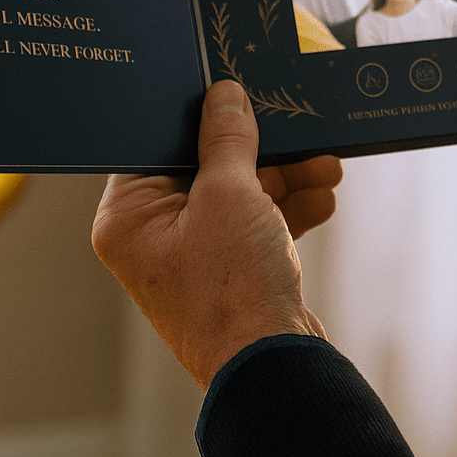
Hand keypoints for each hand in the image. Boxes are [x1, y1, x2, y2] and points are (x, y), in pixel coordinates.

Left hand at [92, 80, 341, 387]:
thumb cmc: (232, 287)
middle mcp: (154, 237)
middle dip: (261, 151)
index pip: (157, 145)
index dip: (198, 117)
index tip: (234, 92)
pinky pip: (257, 224)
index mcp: (129, 218)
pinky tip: (323, 196)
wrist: (272, 363)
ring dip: (286, 178)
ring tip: (327, 164)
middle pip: (207, 168)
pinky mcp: (231, 272)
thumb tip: (225, 98)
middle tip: (295, 128)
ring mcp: (194, 256)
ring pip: (240, 195)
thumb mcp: (231, 195)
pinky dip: (289, 209)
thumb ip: (227, 140)